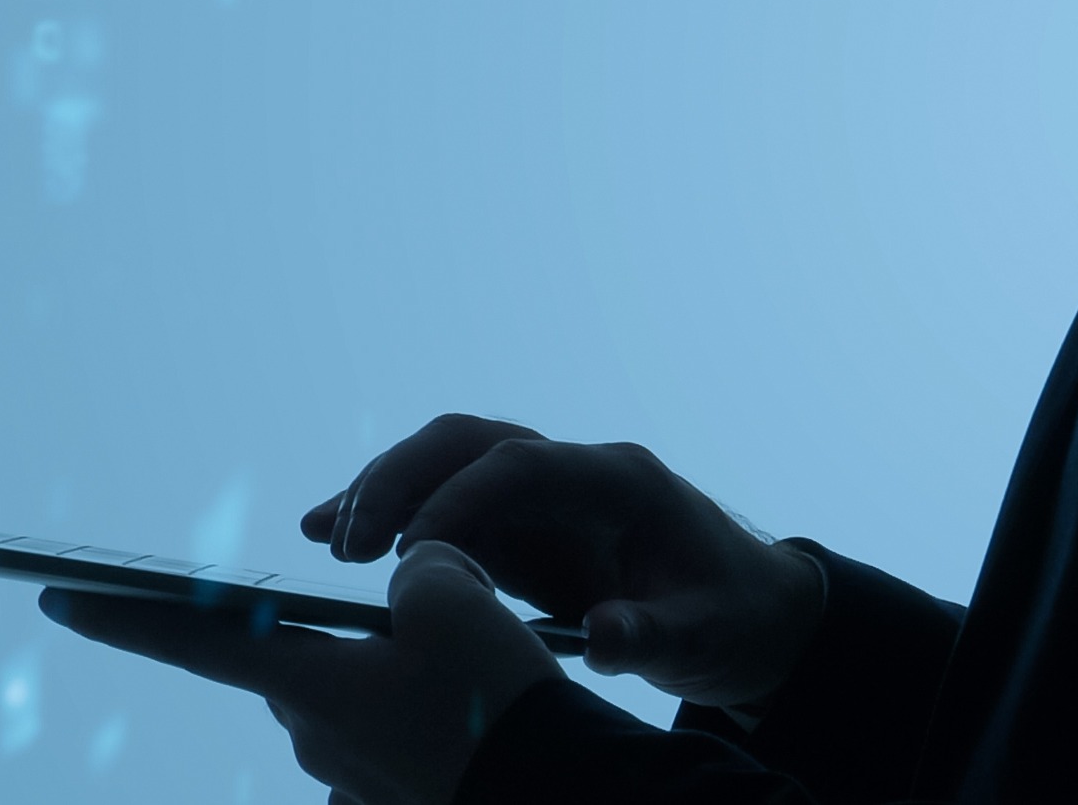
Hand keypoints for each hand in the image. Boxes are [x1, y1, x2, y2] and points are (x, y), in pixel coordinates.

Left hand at [42, 542, 558, 804]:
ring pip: (348, 701)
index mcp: (305, 681)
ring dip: (387, 677)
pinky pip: (390, 748)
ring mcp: (352, 782)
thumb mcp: (454, 594)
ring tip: (467, 668)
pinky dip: (419, 721)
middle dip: (334, 632)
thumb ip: (414, 566)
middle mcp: (313, 737)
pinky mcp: (394, 804)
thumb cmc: (493, 698)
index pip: (189, 638)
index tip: (56, 596)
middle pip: (294, 661)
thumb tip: (411, 585)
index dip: (121, 613)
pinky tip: (464, 718)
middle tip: (421, 616)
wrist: (556, 795)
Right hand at [303, 415, 826, 707]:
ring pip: (447, 463)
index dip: (462, 498)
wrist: (752, 611)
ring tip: (326, 537)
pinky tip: (335, 538)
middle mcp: (571, 470)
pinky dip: (394, 515)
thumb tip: (600, 635)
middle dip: (404, 480)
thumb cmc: (733, 615)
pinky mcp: (522, 525)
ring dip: (385, 490)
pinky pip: (445, 503)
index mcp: (618, 478)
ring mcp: (543, 493)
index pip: (522, 464)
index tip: (411, 553)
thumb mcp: (704, 633)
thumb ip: (651, 633)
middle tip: (350, 543)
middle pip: (470, 443)